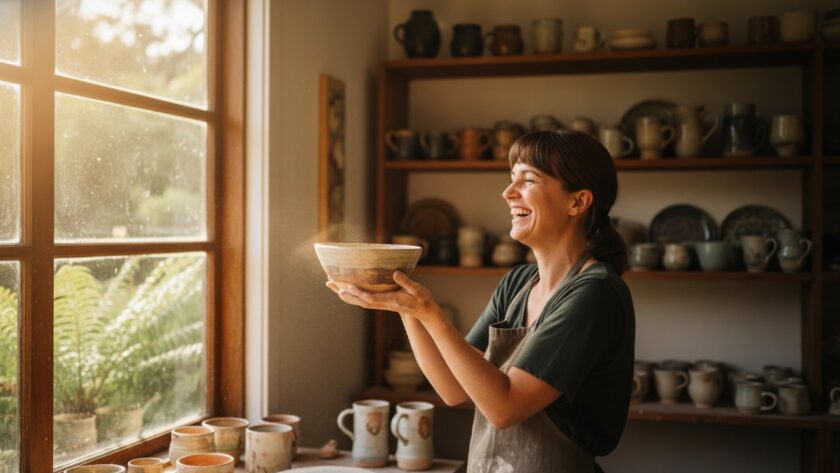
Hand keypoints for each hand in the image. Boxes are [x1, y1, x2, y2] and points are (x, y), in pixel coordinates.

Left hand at [325, 271, 441, 322]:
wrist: (424, 312)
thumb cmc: (421, 299)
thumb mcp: (417, 289)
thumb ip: (406, 282)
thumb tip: (396, 273)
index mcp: (390, 300)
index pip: (370, 298)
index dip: (358, 293)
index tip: (347, 286)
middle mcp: (383, 303)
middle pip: (359, 300)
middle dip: (344, 292)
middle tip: (329, 282)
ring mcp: (381, 304)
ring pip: (359, 301)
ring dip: (345, 294)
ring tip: (333, 286)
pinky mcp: (381, 302)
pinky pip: (363, 300)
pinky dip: (353, 296)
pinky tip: (347, 291)